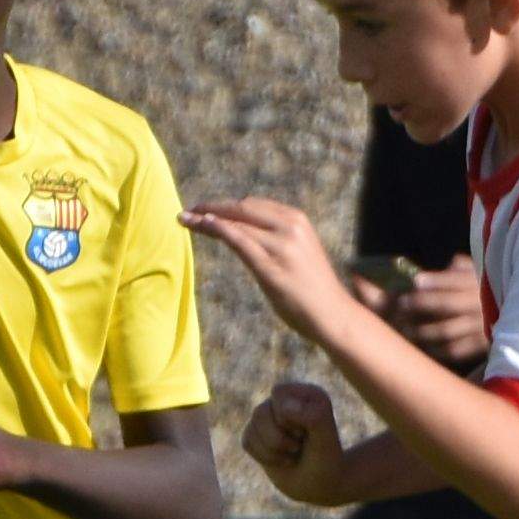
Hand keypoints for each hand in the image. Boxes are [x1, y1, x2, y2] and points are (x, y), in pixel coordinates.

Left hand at [185, 197, 358, 342]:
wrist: (332, 314)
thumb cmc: (313, 290)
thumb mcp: (296, 254)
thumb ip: (275, 240)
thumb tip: (246, 235)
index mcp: (297, 220)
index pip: (253, 205)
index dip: (226, 205)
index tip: (205, 208)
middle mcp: (290, 226)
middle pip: (242, 208)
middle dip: (212, 207)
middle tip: (189, 210)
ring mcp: (281, 245)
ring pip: (237, 222)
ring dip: (207, 218)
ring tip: (185, 218)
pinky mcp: (271, 265)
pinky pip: (239, 239)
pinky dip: (218, 229)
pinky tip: (202, 224)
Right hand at [244, 378, 355, 504]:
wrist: (319, 485)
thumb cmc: (326, 461)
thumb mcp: (324, 440)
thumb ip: (313, 417)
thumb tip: (283, 407)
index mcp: (307, 394)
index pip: (278, 394)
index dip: (285, 417)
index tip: (305, 433)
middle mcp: (287, 401)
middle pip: (261, 412)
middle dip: (279, 439)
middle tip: (299, 447)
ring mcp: (271, 416)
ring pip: (252, 428)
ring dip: (272, 450)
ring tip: (292, 454)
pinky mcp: (258, 433)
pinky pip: (247, 442)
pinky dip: (264, 457)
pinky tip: (282, 460)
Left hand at [354, 258, 490, 367]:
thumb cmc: (493, 291)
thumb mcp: (482, 273)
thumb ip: (463, 268)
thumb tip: (448, 265)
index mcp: (480, 284)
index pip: (455, 281)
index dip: (435, 281)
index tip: (415, 281)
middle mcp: (481, 305)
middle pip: (447, 304)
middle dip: (421, 304)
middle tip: (401, 304)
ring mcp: (481, 326)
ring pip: (448, 330)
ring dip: (424, 330)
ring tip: (406, 329)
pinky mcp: (482, 345)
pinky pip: (456, 350)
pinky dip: (437, 349)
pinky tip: (424, 346)